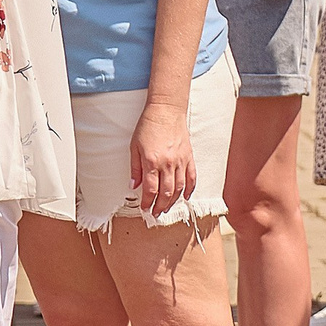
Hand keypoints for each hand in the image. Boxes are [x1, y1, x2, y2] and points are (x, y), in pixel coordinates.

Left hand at [129, 101, 196, 220]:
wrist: (166, 111)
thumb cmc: (148, 126)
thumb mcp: (134, 146)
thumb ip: (135, 167)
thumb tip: (134, 185)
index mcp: (152, 162)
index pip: (150, 189)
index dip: (147, 202)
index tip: (144, 208)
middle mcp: (168, 164)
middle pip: (166, 193)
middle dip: (160, 206)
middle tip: (155, 213)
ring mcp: (180, 161)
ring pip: (179, 188)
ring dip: (173, 201)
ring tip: (167, 208)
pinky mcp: (189, 157)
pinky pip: (191, 177)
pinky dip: (189, 189)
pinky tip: (186, 196)